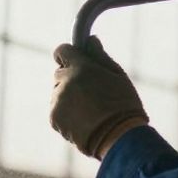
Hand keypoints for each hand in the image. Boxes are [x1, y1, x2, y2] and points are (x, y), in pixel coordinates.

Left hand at [51, 37, 148, 159]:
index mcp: (80, 68)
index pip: (62, 50)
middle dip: (72, 77)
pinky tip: (85, 119)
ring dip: (69, 96)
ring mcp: (57, 102)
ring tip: (91, 109)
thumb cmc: (123, 104)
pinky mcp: (54, 118)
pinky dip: (67, 112)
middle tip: (92, 89)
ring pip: (59, 92)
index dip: (70, 54)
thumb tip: (90, 40)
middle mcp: (64, 83)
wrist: (119, 138)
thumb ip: (100, 56)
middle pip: (61, 72)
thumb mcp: (118, 75)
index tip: (78, 59)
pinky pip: (58, 109)